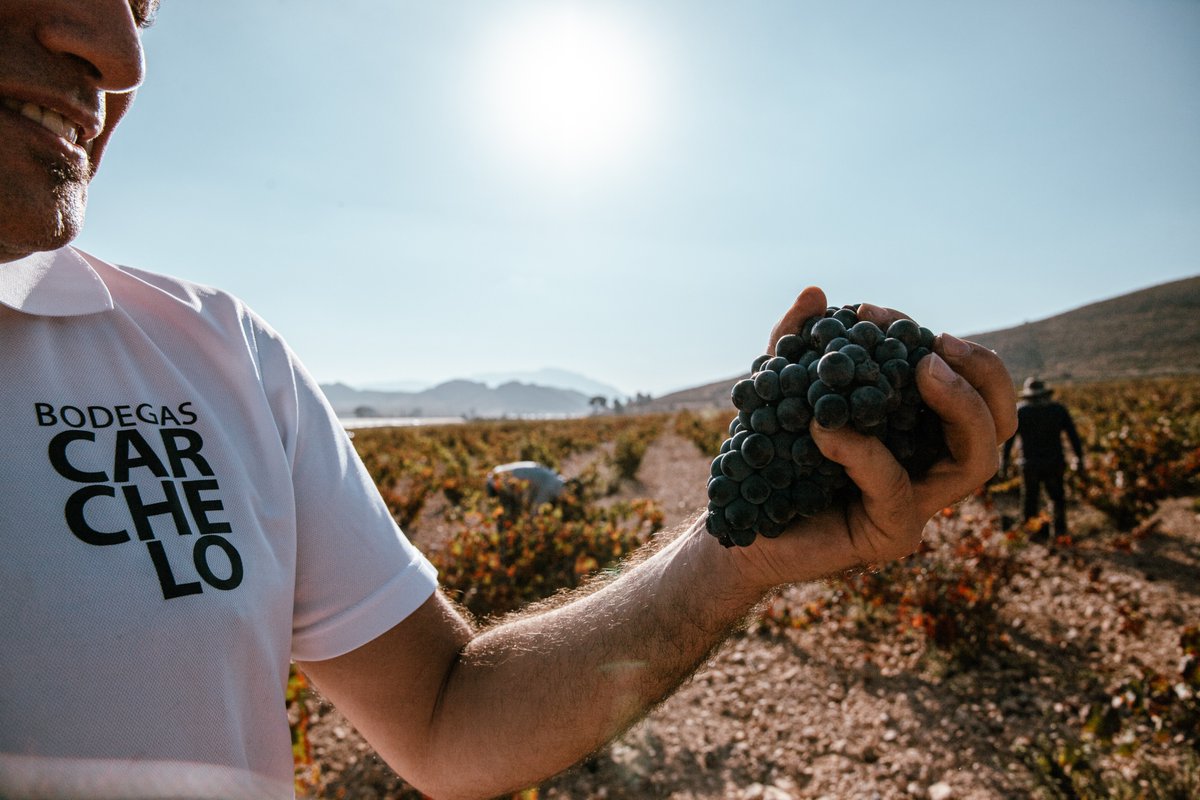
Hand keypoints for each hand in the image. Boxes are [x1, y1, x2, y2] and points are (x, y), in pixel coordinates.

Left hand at [728, 286, 1017, 588]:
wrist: (734, 520)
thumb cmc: (766, 454)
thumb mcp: (780, 387)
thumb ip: (796, 343)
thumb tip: (817, 292)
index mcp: (919, 428)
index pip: (966, 384)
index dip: (937, 343)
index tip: (874, 314)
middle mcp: (929, 466)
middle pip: (1000, 422)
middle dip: (982, 373)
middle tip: (935, 345)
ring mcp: (916, 504)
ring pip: (979, 461)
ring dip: (958, 406)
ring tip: (919, 370)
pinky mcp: (890, 535)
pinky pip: (894, 489)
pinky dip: (865, 453)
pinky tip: (824, 430)